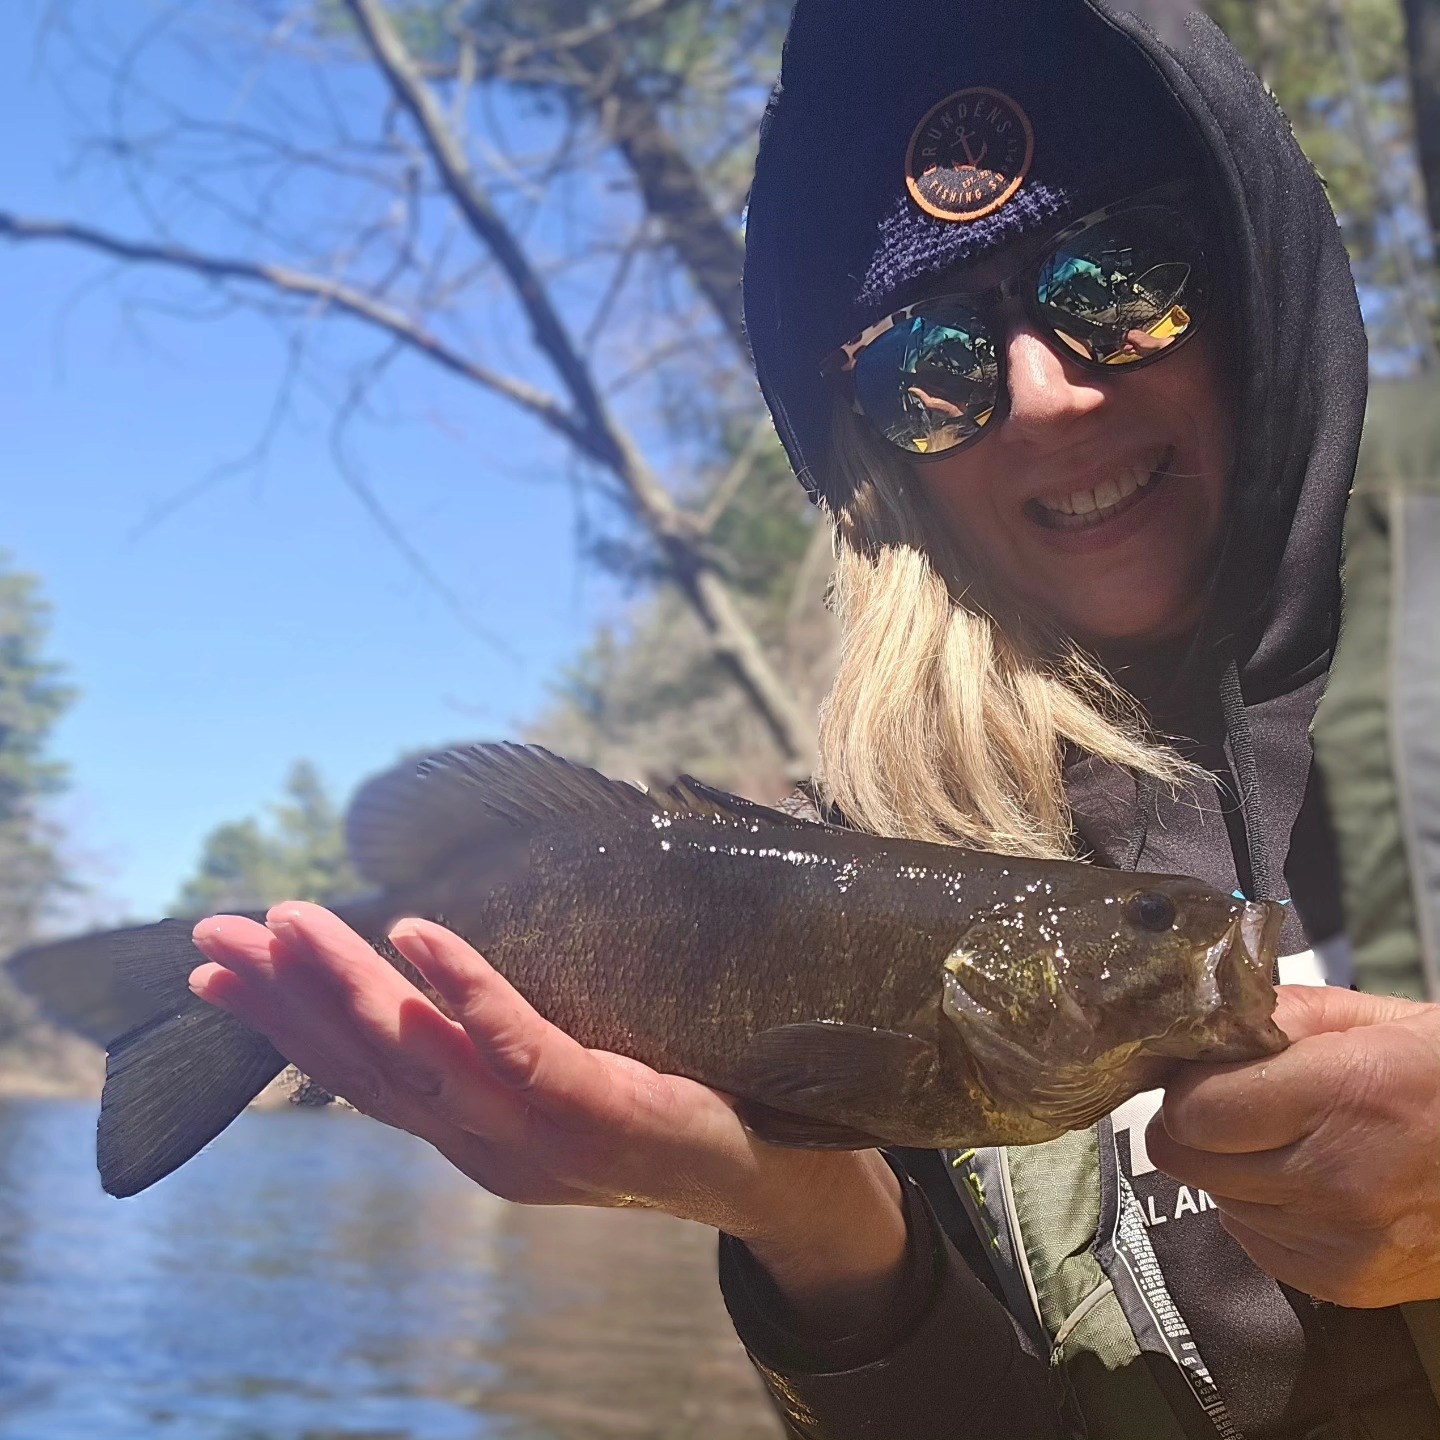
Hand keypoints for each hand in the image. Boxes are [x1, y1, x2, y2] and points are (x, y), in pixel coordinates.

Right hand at [189, 903, 906, 1333]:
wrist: (788, 1179)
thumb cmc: (677, 1103)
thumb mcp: (574, 1071)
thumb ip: (512, 1029)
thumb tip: (462, 944)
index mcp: (477, 1133)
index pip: (362, 1077)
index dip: (286, 1026)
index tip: (219, 970)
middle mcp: (490, 1145)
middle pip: (369, 1069)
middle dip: (286, 1000)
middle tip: (215, 933)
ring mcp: (541, 1138)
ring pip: (424, 1061)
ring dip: (350, 989)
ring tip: (290, 923)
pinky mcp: (601, 1113)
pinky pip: (520, 1051)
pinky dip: (464, 995)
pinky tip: (420, 937)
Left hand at [1146, 984, 1439, 1306]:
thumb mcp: (1379, 1019)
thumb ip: (1284, 1014)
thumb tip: (1208, 1022)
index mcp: (1342, 1097)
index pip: (1193, 1110)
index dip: (1187, 1086)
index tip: (1204, 1072)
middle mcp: (1335, 1178)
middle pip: (1187, 1159)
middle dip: (1197, 1126)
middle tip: (1234, 1104)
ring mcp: (1339, 1241)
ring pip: (1216, 1199)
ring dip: (1231, 1170)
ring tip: (1289, 1141)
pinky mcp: (1343, 1283)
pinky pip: (1251, 1240)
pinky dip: (1262, 1210)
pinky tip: (1306, 1181)